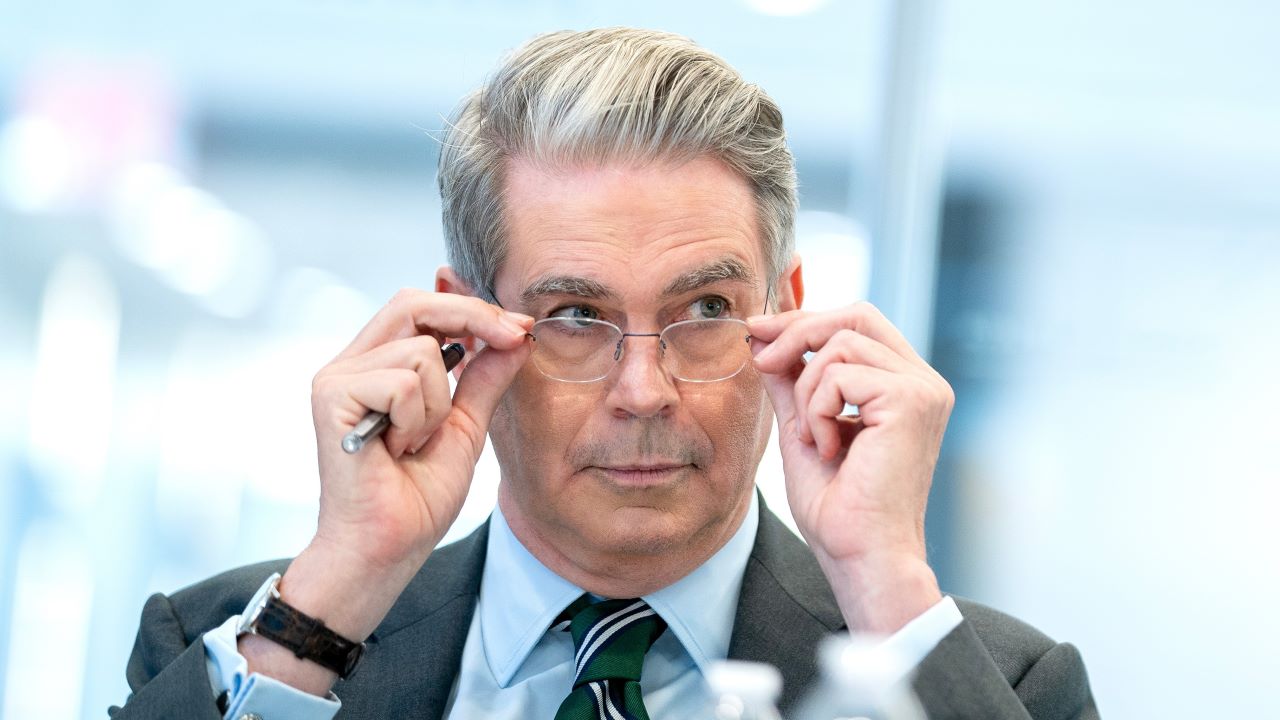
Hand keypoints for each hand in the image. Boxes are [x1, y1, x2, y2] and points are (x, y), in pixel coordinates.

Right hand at [240, 289, 530, 693]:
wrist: (387, 548)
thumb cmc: (415, 498)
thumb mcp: (465, 427)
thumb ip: (484, 379)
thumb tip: (516, 337)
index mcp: (379, 365)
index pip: (422, 307)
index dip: (473, 308)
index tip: (519, 328)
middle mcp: (353, 363)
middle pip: (414, 303)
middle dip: (472, 317)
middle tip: (511, 339)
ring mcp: (338, 377)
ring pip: (421, 350)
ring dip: (439, 403)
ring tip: (414, 442)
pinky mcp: (332, 395)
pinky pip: (404, 381)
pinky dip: (417, 419)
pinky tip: (397, 448)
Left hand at [748, 302, 953, 632]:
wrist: (860, 556)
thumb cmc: (839, 510)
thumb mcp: (804, 429)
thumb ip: (792, 384)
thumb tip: (765, 342)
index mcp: (906, 387)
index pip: (858, 323)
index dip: (805, 320)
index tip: (757, 330)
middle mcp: (924, 383)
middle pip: (856, 315)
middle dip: (798, 330)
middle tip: (759, 356)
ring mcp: (922, 390)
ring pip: (839, 344)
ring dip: (806, 391)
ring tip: (810, 438)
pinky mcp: (910, 401)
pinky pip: (839, 375)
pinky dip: (817, 411)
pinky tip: (827, 449)